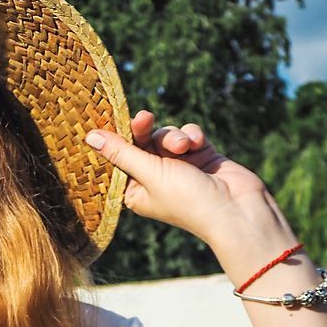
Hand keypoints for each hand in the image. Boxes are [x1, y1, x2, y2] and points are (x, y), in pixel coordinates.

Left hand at [86, 110, 281, 246]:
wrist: (237, 209)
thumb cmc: (187, 199)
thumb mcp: (149, 173)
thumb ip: (122, 152)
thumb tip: (90, 137)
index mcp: (134, 190)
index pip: (118, 158)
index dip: (116, 138)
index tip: (112, 119)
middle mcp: (154, 178)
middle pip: (141, 142)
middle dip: (145, 131)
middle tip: (144, 118)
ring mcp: (178, 166)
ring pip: (165, 135)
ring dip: (173, 137)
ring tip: (184, 147)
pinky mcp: (200, 155)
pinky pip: (188, 134)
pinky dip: (192, 135)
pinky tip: (198, 144)